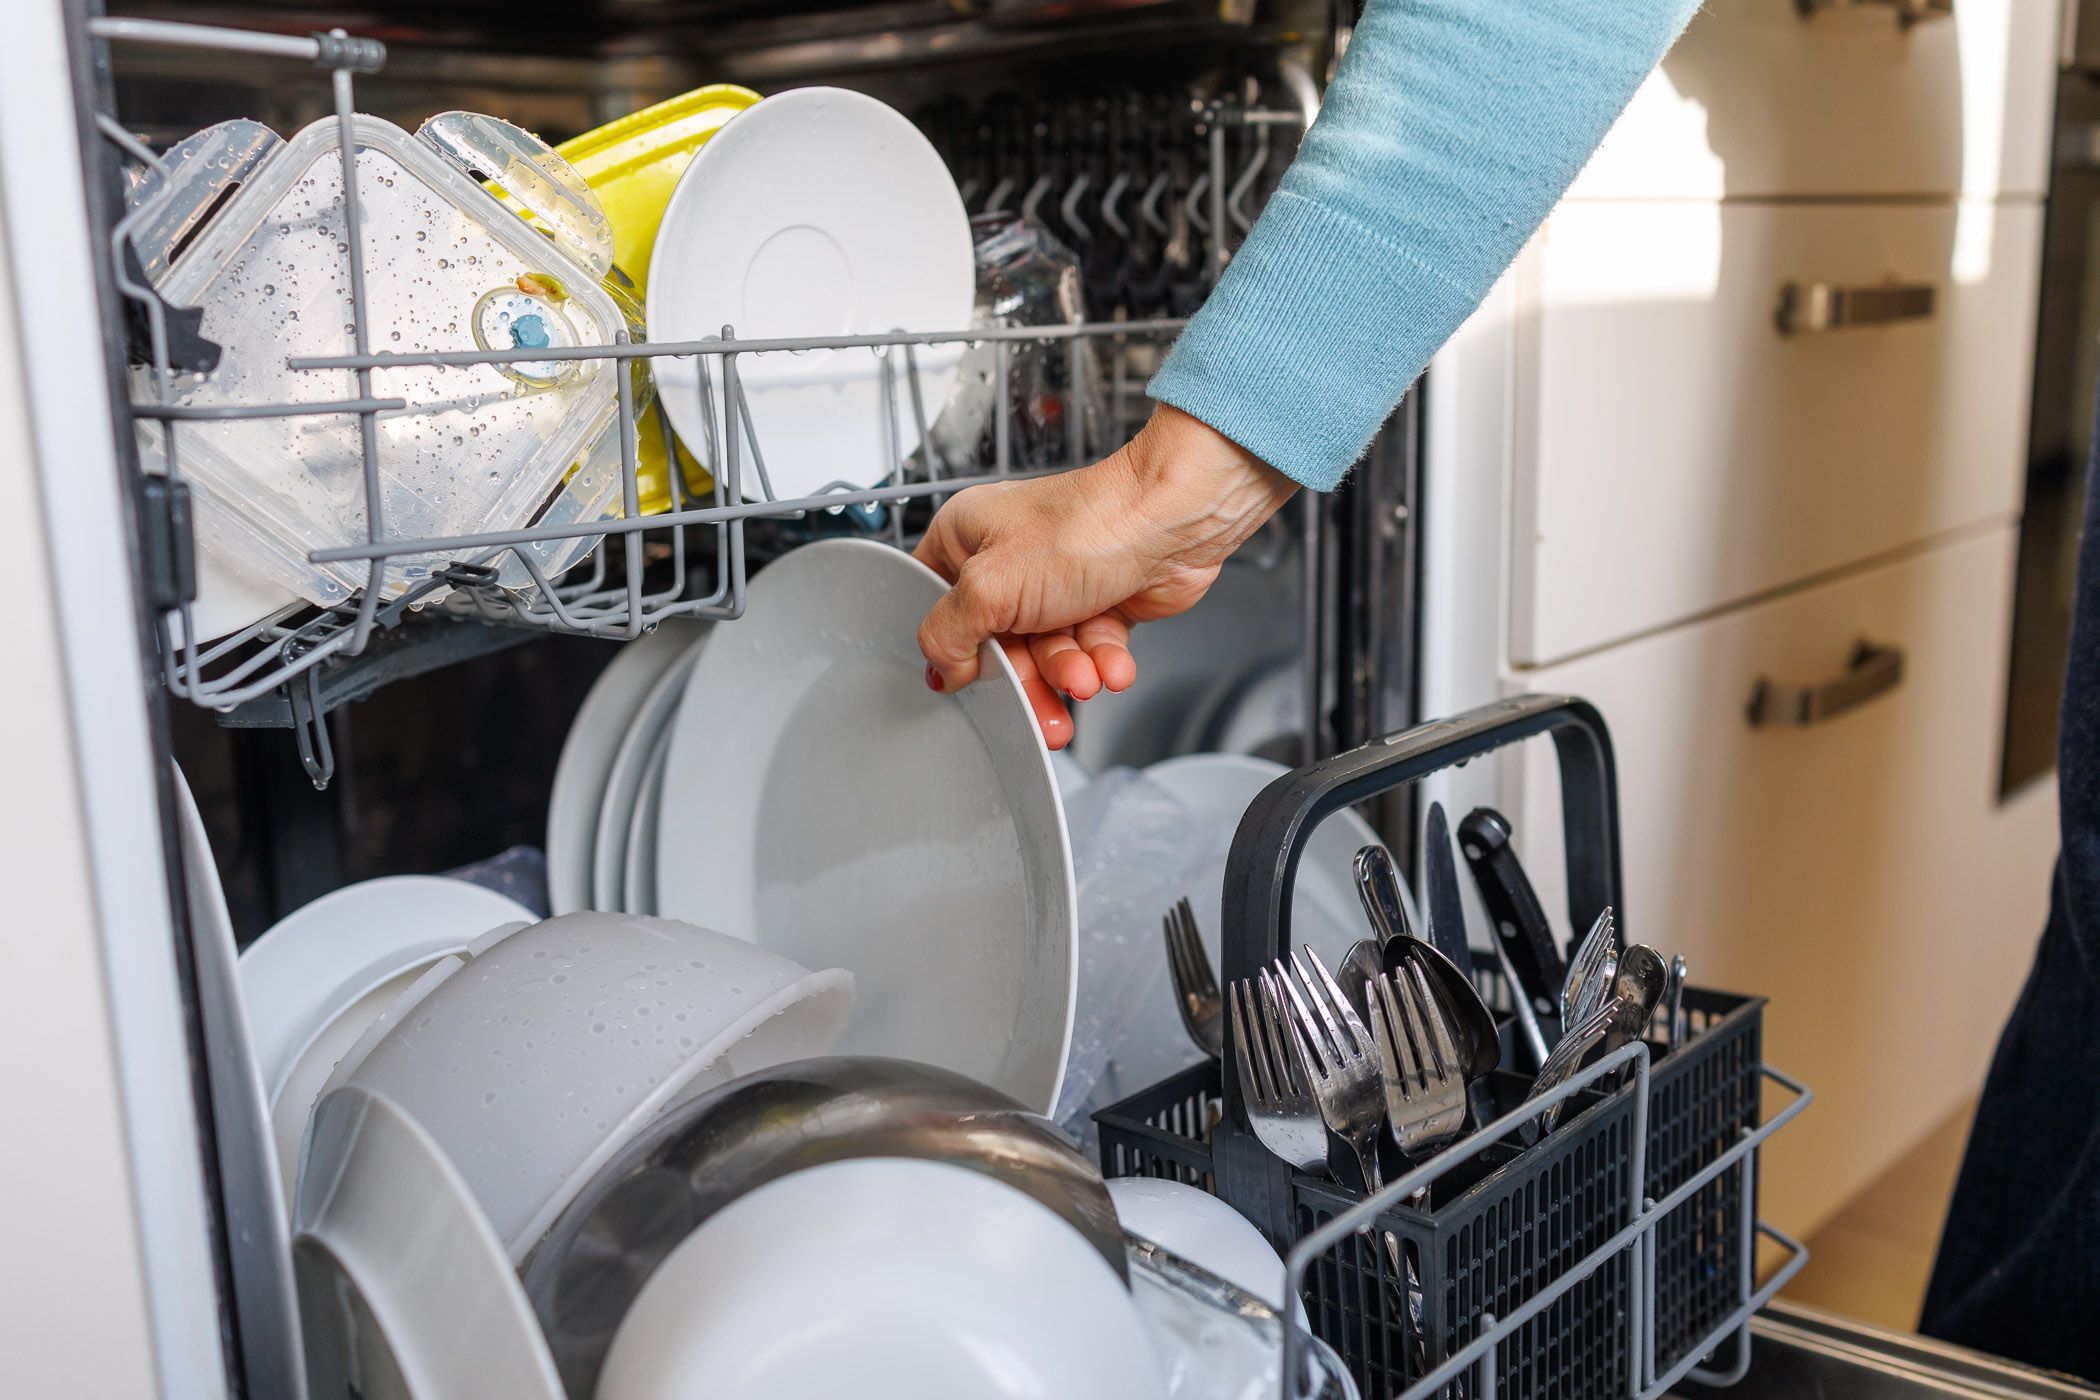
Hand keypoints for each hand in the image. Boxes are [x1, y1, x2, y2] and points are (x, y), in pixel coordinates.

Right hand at [914, 404, 1299, 747]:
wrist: (1173, 523)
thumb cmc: (1087, 527)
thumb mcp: (990, 588)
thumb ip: (948, 634)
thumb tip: (941, 668)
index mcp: (967, 538)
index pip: (935, 604)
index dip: (949, 645)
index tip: (967, 676)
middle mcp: (1008, 559)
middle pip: (997, 643)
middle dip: (1026, 680)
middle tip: (1041, 708)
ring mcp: (1054, 581)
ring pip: (1046, 654)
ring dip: (1068, 674)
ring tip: (1085, 679)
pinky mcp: (1098, 601)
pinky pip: (1088, 650)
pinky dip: (1101, 663)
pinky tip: (1110, 666)